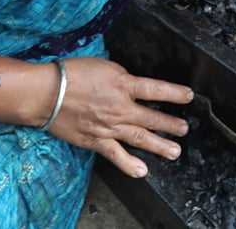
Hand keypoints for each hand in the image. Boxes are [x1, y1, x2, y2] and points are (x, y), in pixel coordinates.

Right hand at [47, 57, 194, 177]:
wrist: (46, 93)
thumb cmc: (71, 74)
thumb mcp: (104, 66)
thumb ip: (121, 77)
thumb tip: (131, 85)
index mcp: (123, 85)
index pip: (156, 90)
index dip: (175, 93)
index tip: (188, 96)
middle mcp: (120, 107)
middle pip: (152, 118)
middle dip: (171, 124)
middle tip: (184, 129)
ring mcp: (109, 126)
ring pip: (140, 138)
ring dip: (160, 145)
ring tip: (175, 151)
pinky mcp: (96, 140)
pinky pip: (116, 155)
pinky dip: (130, 164)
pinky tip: (143, 171)